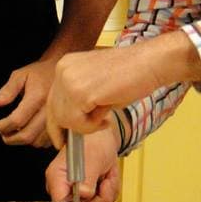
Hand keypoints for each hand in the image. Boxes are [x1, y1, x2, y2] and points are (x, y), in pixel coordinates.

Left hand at [0, 59, 53, 146]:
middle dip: (10, 138)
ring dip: (22, 141)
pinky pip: (46, 142)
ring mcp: (56, 120)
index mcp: (37, 97)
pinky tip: (28, 132)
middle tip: (2, 133)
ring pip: (37, 141)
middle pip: (27, 135)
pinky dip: (35, 141)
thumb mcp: (20, 75)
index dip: (3, 126)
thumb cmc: (40, 73)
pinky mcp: (61, 126)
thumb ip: (8, 90)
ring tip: (14, 133)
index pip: (17, 120)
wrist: (61, 74)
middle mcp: (48, 110)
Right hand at [45, 124, 120, 201]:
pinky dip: (109, 191)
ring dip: (107, 193)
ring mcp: (75, 193)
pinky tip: (107, 178)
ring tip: (106, 176)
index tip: (93, 199)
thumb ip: (87, 178)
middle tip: (105, 181)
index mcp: (56, 178)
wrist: (102, 137)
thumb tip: (84, 195)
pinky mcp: (86, 195)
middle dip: (99, 198)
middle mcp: (63, 188)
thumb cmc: (93, 142)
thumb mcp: (92, 159)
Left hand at [46, 32, 200, 146]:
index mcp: (65, 65)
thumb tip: (69, 122)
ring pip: (66, 120)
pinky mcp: (81, 92)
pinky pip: (78, 123)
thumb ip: (79, 97)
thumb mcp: (94, 82)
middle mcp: (62, 70)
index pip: (52, 100)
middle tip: (94, 127)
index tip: (62, 138)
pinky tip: (107, 116)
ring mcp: (69, 81)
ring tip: (105, 116)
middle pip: (55, 112)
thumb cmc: (129, 73)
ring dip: (86, 126)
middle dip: (73, 127)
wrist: (148, 63)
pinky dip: (93, 126)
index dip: (57, 123)